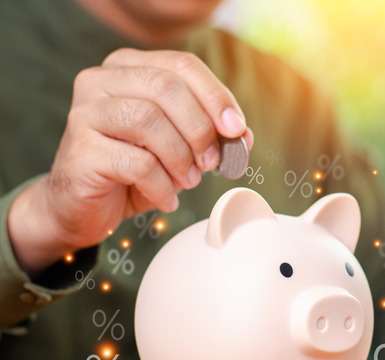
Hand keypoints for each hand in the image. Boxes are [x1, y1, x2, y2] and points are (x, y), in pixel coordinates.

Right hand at [7, 48, 252, 274]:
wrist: (83, 207)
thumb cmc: (134, 171)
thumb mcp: (181, 147)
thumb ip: (212, 134)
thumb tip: (242, 134)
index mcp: (129, 67)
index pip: (181, 64)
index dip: (216, 96)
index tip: (237, 130)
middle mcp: (101, 80)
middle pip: (165, 86)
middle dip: (200, 128)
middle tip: (213, 161)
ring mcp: (84, 112)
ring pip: (148, 120)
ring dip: (180, 157)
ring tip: (188, 180)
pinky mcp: (80, 150)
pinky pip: (136, 162)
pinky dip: (162, 185)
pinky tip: (166, 197)